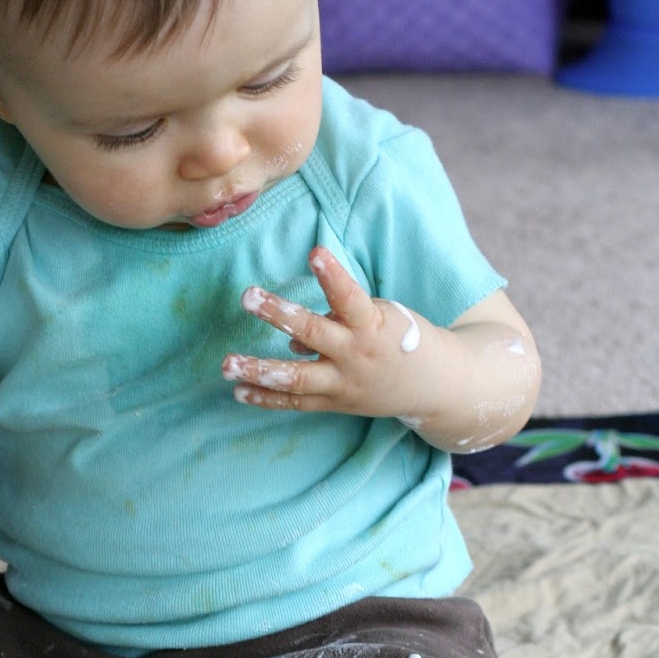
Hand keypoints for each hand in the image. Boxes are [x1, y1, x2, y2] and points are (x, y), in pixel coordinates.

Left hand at [222, 247, 425, 418]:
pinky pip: (295, 404)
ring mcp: (342, 384)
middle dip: (279, 314)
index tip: (315, 252)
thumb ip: (339, 317)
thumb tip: (295, 333)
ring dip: (259, 370)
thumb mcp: (379, 317)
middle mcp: (355, 355)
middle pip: (314, 334)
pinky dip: (266, 399)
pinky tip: (238, 391)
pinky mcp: (334, 404)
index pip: (350, 298)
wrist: (431, 385)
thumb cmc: (399, 338)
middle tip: (248, 297)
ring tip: (227, 363)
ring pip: (297, 379)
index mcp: (372, 326)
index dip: (332, 277)